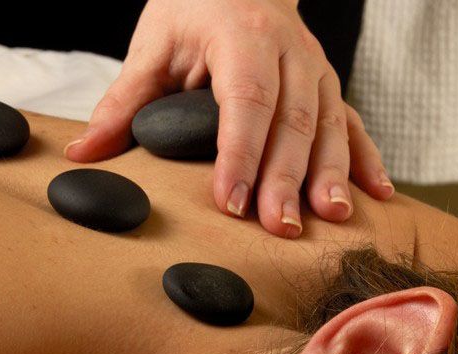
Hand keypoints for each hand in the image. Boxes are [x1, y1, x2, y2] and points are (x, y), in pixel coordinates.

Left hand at [65, 0, 393, 237]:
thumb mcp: (152, 45)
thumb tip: (81, 155)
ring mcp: (316, 67)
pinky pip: (353, 122)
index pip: (245, 100)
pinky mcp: (329, 84)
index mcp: (242, 34)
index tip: (232, 201)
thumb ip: (121, 103)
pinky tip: (376, 197)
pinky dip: (365, 159)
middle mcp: (290, 49)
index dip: (241, 153)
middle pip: (293, 120)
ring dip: (330, 175)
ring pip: (330, 124)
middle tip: (278, 228)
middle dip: (287, 178)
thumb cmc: (192, 7)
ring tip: (329, 219)